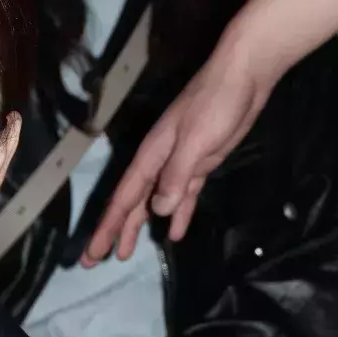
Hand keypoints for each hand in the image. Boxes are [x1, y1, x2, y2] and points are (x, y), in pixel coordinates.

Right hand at [83, 36, 275, 263]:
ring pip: (153, 204)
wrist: (244, 76)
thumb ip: (175, 176)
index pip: (123, 199)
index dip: (108, 227)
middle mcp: (159, 164)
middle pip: (132, 205)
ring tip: (125, 254)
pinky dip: (178, 215)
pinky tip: (174, 233)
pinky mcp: (199, 165)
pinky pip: (183, 197)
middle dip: (114, 232)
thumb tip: (158, 209)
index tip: (93, 252)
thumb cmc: (215, 104)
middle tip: (96, 260)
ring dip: (139, 227)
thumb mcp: (194, 141)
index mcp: (151, 158)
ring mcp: (179, 165)